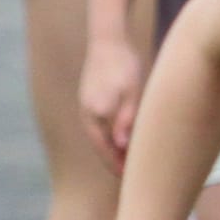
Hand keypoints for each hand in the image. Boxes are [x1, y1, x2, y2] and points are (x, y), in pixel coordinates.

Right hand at [79, 36, 145, 173]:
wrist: (109, 38)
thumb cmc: (124, 64)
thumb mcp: (130, 93)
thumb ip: (126, 120)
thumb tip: (121, 146)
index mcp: (95, 115)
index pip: (105, 151)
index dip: (118, 167)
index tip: (131, 180)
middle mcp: (87, 114)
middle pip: (101, 147)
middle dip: (115, 162)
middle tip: (132, 177)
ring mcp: (87, 106)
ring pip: (100, 137)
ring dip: (113, 150)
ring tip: (129, 162)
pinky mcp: (91, 99)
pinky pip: (101, 126)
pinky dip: (111, 137)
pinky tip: (123, 139)